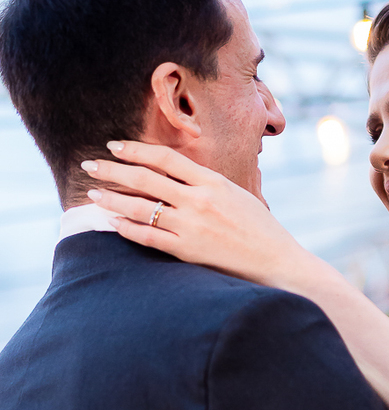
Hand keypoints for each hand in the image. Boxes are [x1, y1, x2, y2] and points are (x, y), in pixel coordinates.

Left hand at [79, 142, 316, 290]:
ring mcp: (192, 226)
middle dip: (113, 170)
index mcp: (213, 181)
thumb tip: (178, 174)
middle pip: (146, 179)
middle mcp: (200, 200)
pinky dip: (127, 229)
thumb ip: (208, 183)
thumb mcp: (238, 195)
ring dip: (112, 199)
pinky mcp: (188, 251)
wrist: (278, 262)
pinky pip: (148, 237)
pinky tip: (113, 223)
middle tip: (90, 164)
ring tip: (93, 194)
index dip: (136, 150)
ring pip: (141, 207)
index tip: (115, 146)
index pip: (165, 158)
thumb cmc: (260, 230)